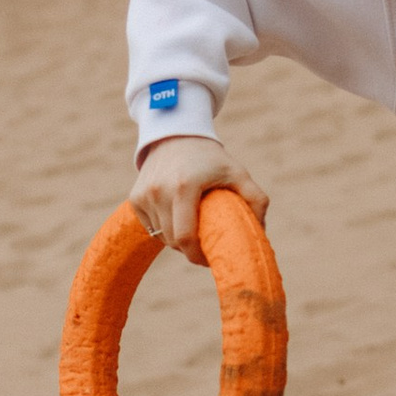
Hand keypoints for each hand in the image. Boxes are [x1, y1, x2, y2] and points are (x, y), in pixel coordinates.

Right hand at [129, 133, 268, 263]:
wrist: (176, 135)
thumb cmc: (211, 158)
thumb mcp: (238, 172)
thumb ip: (256, 199)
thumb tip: (260, 231)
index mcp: (184, 187)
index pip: (185, 237)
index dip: (197, 256)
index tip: (209, 260)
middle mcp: (159, 191)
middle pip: (173, 241)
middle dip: (190, 250)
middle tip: (205, 246)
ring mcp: (144, 195)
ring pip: (161, 236)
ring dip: (177, 240)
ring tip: (193, 228)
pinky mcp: (134, 199)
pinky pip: (151, 227)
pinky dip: (164, 230)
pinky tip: (177, 218)